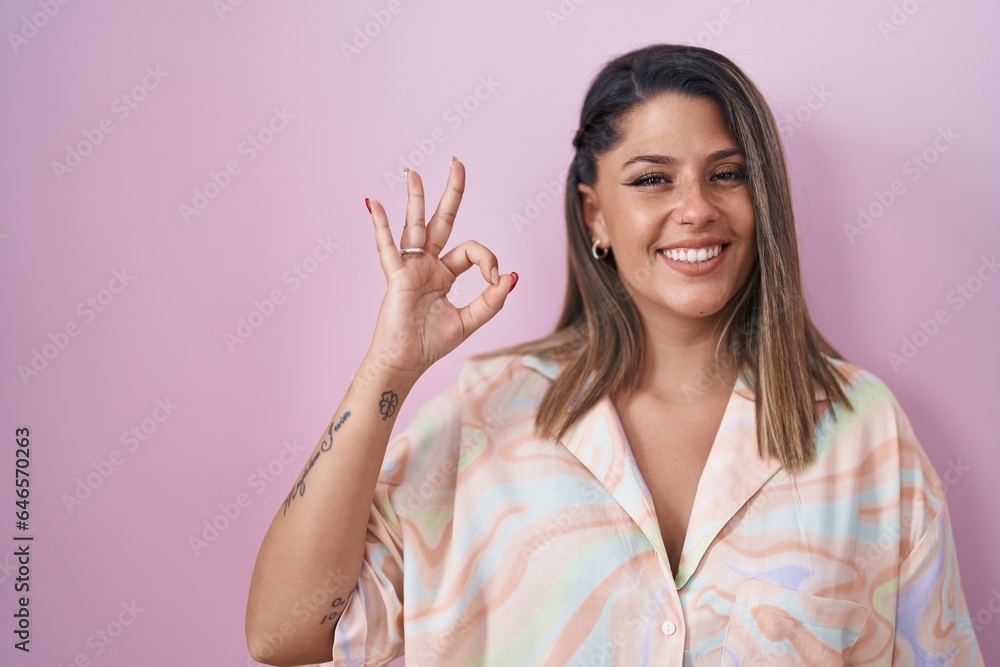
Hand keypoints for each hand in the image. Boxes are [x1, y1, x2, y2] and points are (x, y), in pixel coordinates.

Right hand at [363, 158, 515, 383]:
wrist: (405, 363)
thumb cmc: (431, 344)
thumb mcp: (470, 320)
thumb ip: (491, 300)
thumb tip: (512, 276)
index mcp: (445, 274)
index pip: (472, 251)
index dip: (489, 260)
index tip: (496, 280)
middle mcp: (427, 265)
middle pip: (442, 220)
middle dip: (451, 192)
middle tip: (457, 163)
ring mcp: (410, 268)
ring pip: (415, 225)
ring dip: (415, 198)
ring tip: (413, 172)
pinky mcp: (396, 276)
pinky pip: (386, 247)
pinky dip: (380, 225)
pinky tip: (374, 203)